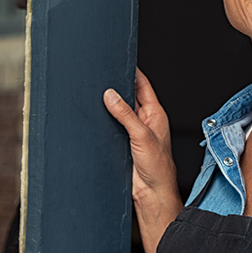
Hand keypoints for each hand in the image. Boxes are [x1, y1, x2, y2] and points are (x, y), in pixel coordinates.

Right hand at [104, 69, 182, 252]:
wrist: (151, 194)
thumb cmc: (157, 168)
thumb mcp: (141, 136)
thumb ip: (126, 114)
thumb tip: (111, 95)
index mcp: (155, 113)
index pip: (142, 85)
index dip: (131, 71)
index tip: (119, 58)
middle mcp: (145, 120)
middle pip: (128, 96)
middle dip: (116, 86)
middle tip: (100, 74)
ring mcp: (133, 132)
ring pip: (118, 111)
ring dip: (108, 105)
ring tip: (93, 93)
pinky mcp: (123, 144)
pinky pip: (112, 126)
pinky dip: (104, 120)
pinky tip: (94, 116)